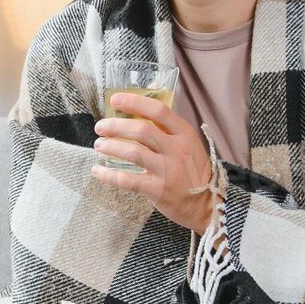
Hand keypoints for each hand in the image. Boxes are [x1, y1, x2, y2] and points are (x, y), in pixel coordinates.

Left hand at [90, 91, 215, 232]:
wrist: (207, 203)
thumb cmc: (192, 169)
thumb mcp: (188, 143)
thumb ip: (167, 127)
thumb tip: (140, 104)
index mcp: (185, 134)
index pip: (158, 111)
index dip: (134, 102)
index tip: (115, 99)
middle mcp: (177, 150)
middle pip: (141, 130)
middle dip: (115, 125)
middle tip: (100, 127)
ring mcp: (168, 170)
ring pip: (133, 152)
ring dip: (111, 147)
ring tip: (99, 145)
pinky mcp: (158, 190)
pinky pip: (128, 180)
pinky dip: (109, 175)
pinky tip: (97, 171)